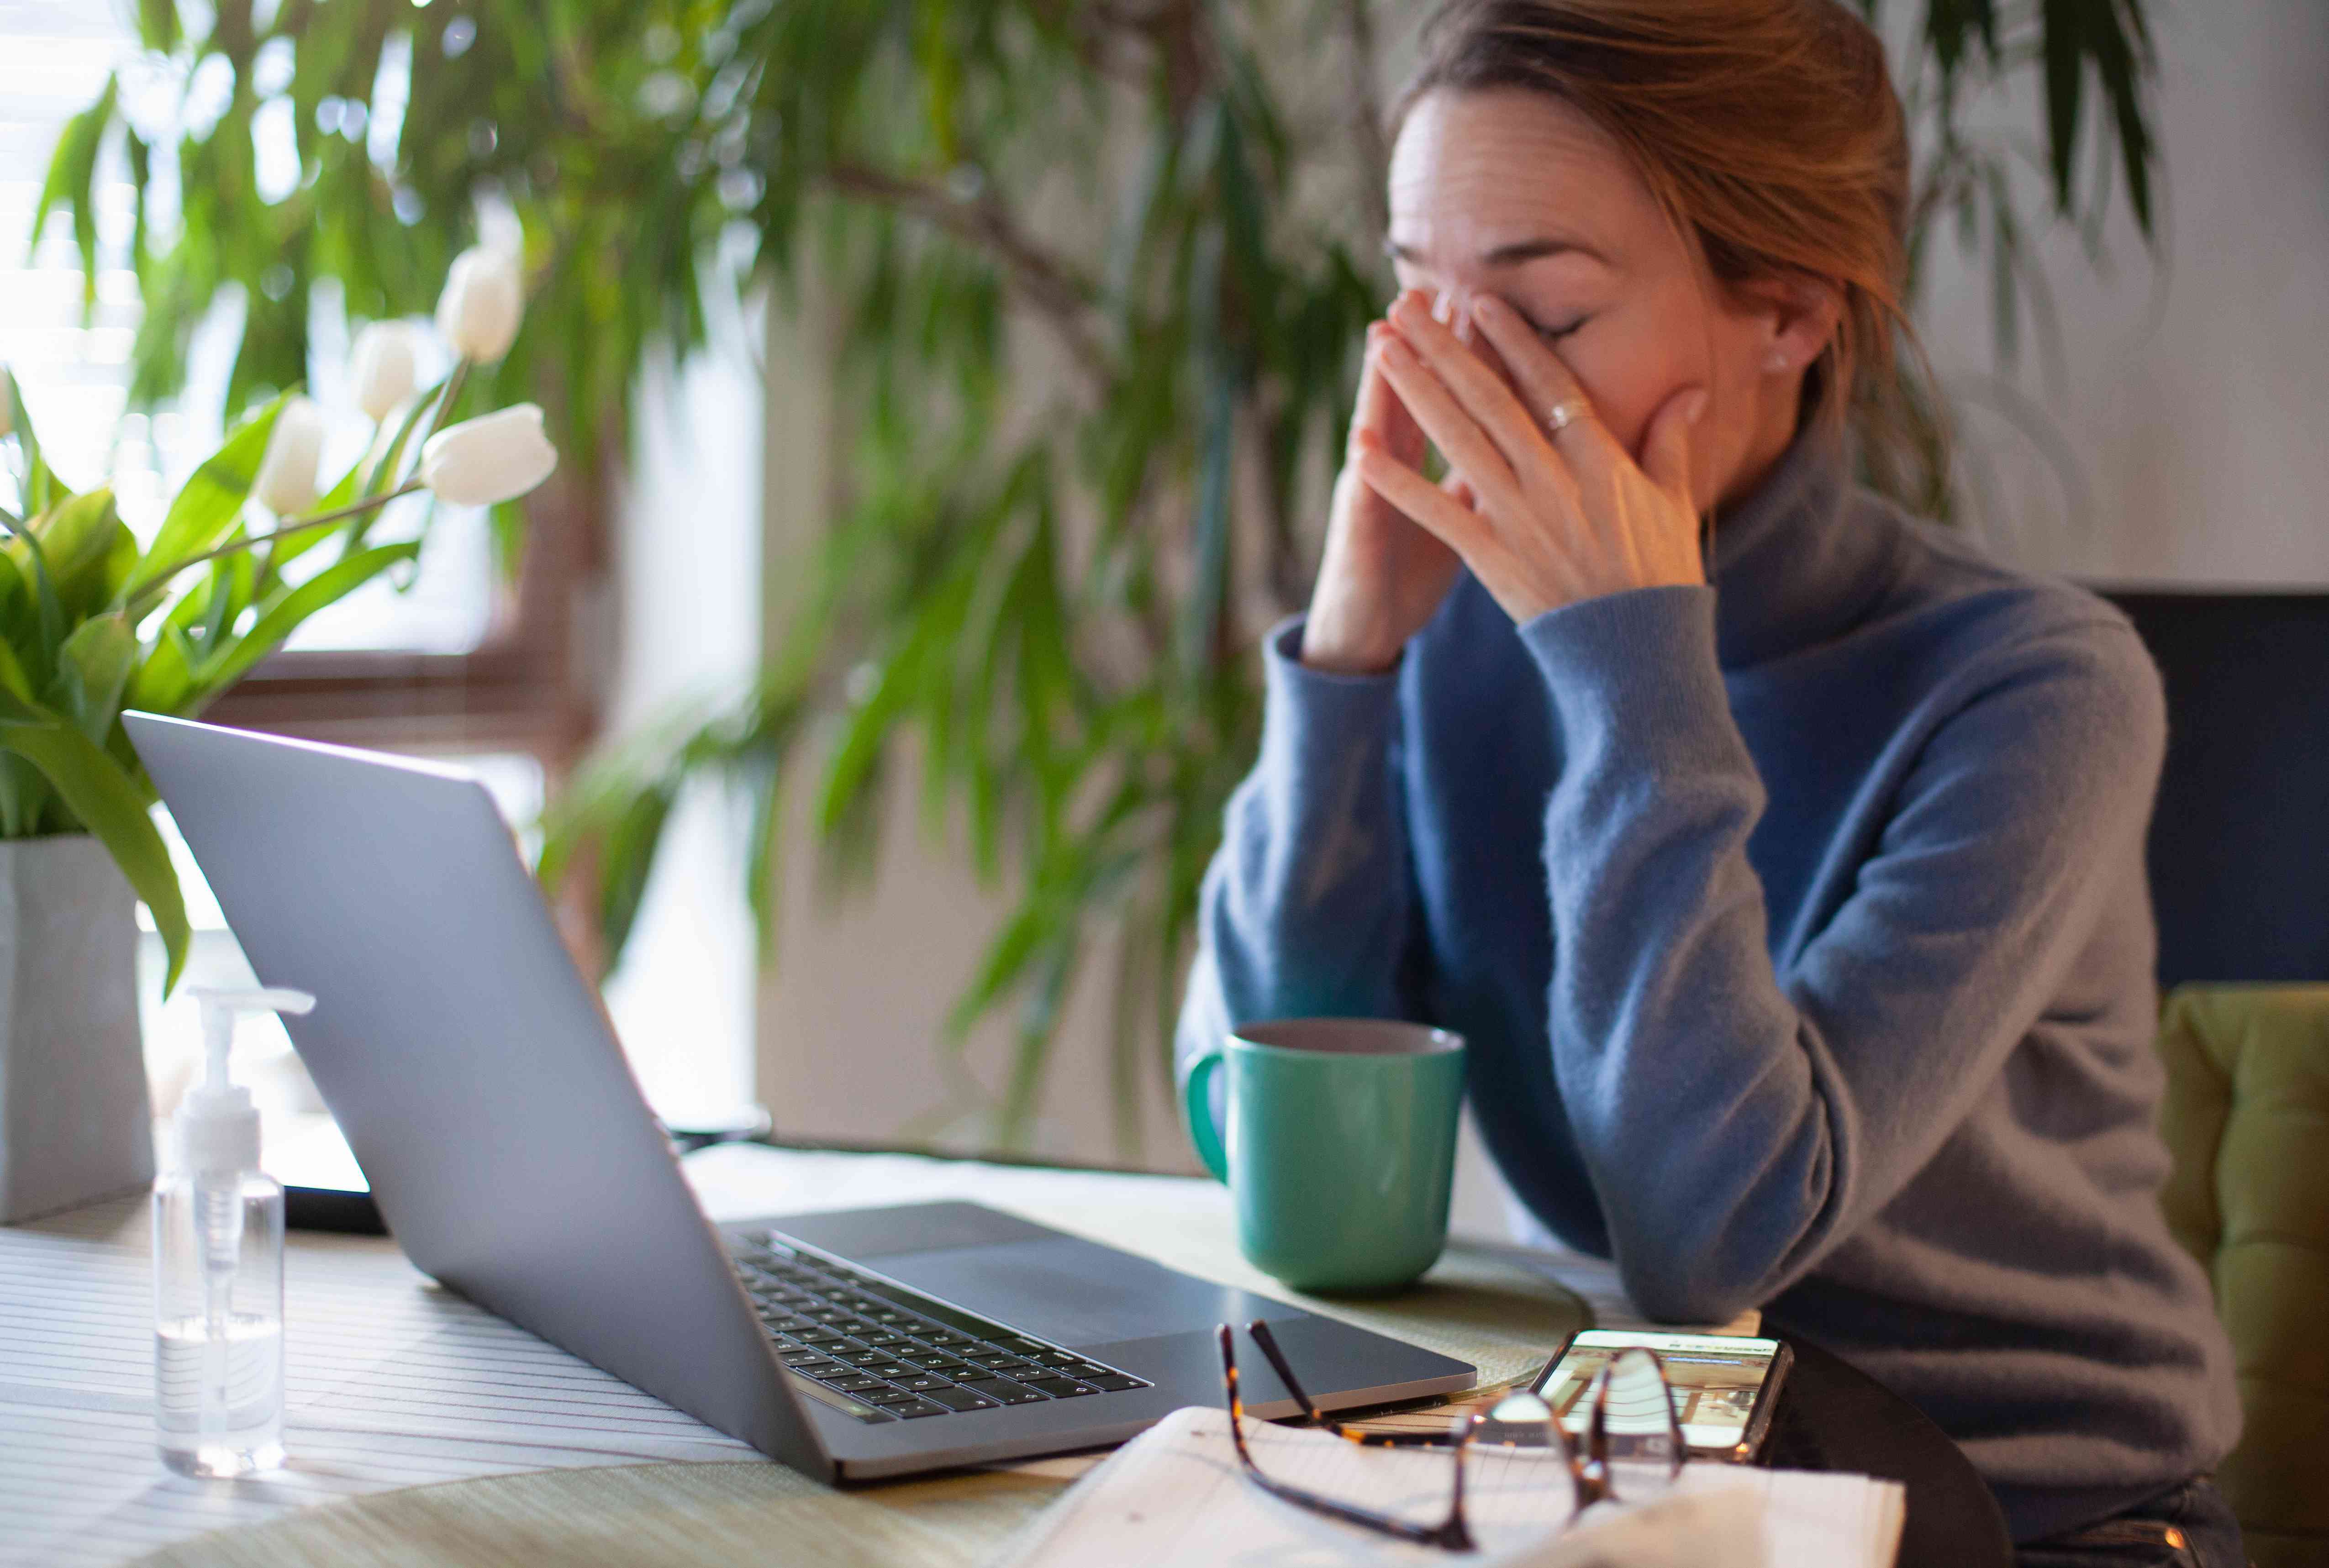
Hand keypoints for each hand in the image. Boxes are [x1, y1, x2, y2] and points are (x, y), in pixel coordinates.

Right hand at [1301, 316, 1465, 674]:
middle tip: (1434, 290)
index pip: (1453, 396)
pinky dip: (1363, 474)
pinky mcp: (1358, 538)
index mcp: (1426, 460)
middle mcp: (1394, 467)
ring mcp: (1372, 498)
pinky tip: (1359, 442)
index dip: (1467, 352)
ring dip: (1378, 387)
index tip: (1483, 302)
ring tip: (1382, 336)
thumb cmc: (1410, 569)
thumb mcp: (1459, 515)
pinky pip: (1362, 504)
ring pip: (1376, 432)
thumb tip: (1523, 434)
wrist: (1366, 627)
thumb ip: (1484, 471)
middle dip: (1424, 346)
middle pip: (1412, 396)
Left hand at [1353, 291, 1707, 625]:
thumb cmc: (1659, 572)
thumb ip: (1672, 439)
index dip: (1512, 339)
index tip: (1479, 300)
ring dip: (1414, 391)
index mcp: (1597, 458)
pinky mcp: (1492, 557)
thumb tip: (1695, 389)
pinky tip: (1361, 450)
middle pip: (1489, 399)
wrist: (1637, 647)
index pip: (1548, 383)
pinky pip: (1435, 512)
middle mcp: (1554, 478)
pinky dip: (1396, 482)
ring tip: (1381, 349)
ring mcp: (1520, 516)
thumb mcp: (1674, 499)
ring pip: (1458, 440)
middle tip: (1405, 307)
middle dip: (1444, 349)